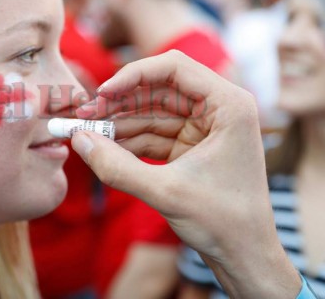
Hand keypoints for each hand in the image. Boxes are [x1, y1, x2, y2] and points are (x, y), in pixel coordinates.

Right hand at [72, 51, 300, 298]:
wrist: (245, 257)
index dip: (133, 75)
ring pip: (153, 112)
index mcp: (229, 105)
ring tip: (87, 132)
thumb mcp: (166, 192)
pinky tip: (104, 146)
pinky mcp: (192, 145)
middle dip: (121, 102)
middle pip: (159, 89)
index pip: (174, 68)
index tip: (102, 92)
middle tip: (86, 115)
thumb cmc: (224, 223)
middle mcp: (219, 109)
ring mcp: (205, 127)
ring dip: (120, 122)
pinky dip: (129, 140)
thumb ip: (117, 167)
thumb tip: (79, 141)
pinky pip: (154, 134)